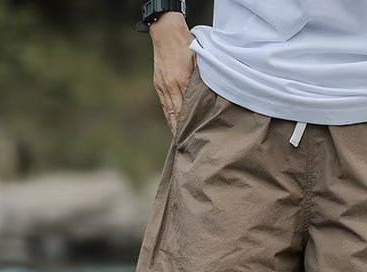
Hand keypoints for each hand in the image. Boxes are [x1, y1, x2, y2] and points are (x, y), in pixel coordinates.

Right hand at [150, 12, 195, 135]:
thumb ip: (202, 81)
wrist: (166, 31)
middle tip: (186, 145)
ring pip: (168, 111)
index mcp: (181, 82)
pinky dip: (168, 115)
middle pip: (175, 115)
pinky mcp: (158, 83)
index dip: (188, 125)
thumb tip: (208, 98)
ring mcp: (162, 86)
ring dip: (173, 125)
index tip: (192, 138)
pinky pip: (164, 104)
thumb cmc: (186, 44)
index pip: (185, 110)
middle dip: (179, 131)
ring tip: (179, 139)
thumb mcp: (198, 61)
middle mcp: (170, 87)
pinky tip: (172, 123)